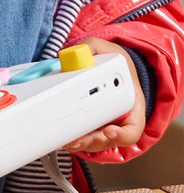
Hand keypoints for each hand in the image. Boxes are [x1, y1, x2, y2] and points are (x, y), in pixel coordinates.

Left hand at [62, 37, 145, 152]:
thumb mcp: (106, 49)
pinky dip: (73, 139)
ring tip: (64, 141)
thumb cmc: (115, 63)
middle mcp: (120, 120)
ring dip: (79, 144)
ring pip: (94, 143)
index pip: (133, 128)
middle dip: (91, 141)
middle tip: (75, 139)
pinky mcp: (91, 127)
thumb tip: (71, 54)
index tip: (109, 131)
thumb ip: (90, 48)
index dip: (122, 134)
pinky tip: (61, 137)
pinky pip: (84, 138)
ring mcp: (105, 125)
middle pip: (108, 140)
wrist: (113, 68)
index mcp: (131, 104)